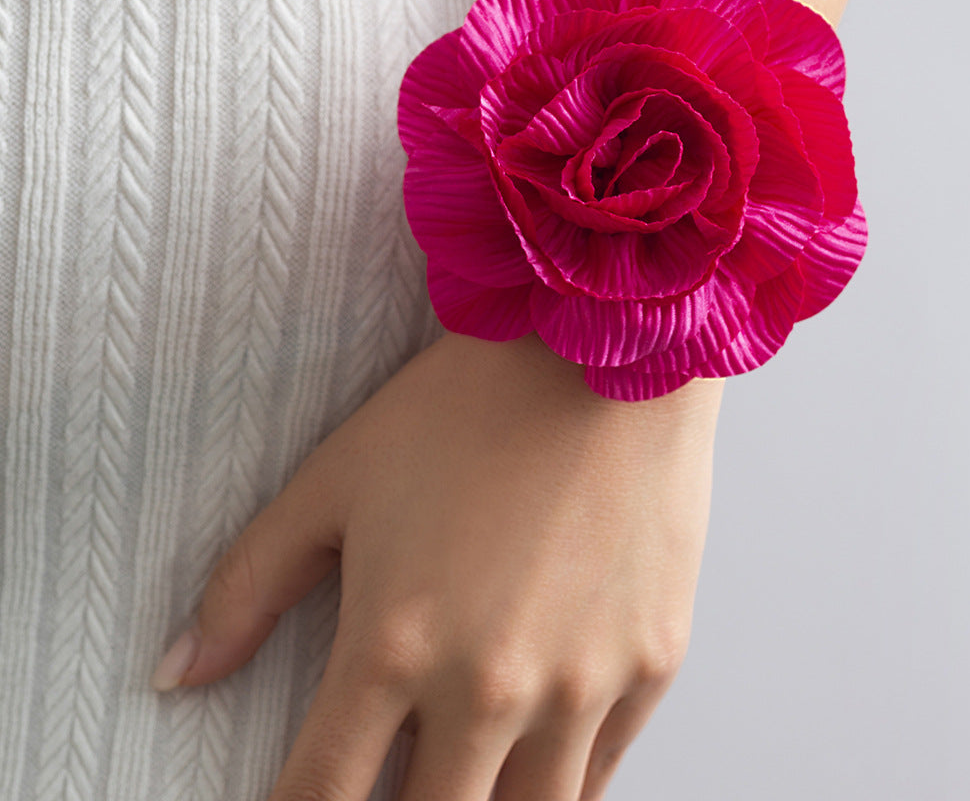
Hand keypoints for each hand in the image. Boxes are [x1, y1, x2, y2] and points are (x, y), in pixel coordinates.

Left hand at [151, 330, 722, 799]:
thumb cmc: (471, 403)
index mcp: (396, 644)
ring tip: (463, 769)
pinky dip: (556, 778)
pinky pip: (599, 776)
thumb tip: (178, 671)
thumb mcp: (339, 478)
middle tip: (385, 776)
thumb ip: (249, 583)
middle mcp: (490, 688)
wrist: (606, 349)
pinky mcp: (653, 664)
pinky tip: (533, 744)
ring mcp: (583, 684)